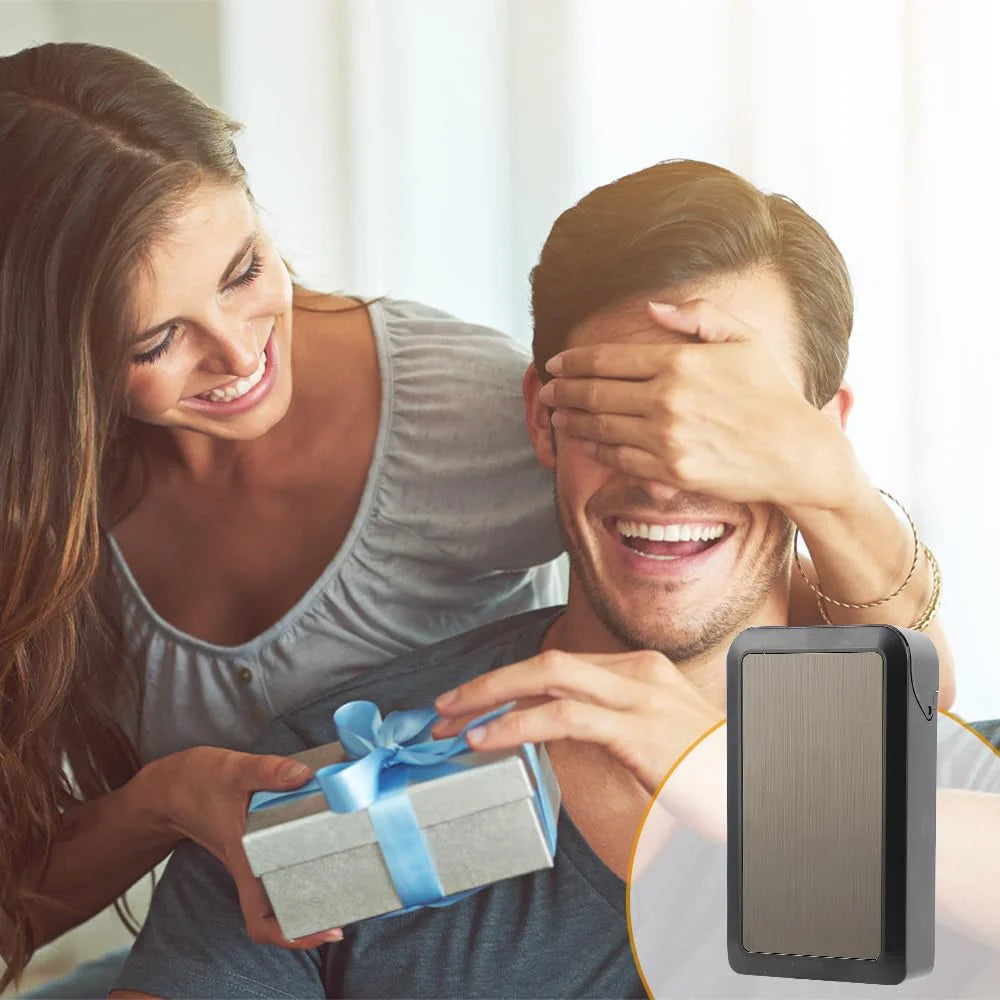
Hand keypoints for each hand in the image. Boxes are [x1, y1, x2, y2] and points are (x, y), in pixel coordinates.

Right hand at [142, 747, 343, 949]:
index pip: (261, 922)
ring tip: (347, 876)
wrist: (167, 788)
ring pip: (282, 890)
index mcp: (244, 862)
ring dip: (310, 889)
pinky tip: (323, 840)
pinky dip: (300, 861)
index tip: (327, 931)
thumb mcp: (232, 771)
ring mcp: (252, 858)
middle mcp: (250, 867)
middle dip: (314, 913)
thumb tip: (303, 774)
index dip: (293, 936)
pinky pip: (280, 864)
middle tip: (351, 901)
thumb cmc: (195, 784)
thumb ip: (267, 771)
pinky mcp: (254, 844)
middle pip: (281, 912)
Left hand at [431, 648, 723, 794]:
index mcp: (642, 670)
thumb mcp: (656, 740)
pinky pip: (561, 718)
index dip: (511, 682)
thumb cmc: (709, 773)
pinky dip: (515, 724)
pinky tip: (486, 739)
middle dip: (489, 681)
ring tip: (450, 721)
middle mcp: (638, 672)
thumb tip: (553, 735)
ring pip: (547, 677)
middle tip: (443, 706)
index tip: (473, 703)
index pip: (562, 664)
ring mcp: (639, 697)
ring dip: (489, 697)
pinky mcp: (637, 729)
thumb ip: (609, 727)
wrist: (757, 791)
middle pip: (547, 660)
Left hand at [540, 299, 864, 513]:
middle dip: (563, 392)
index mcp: (678, 362)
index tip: (556, 364)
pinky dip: (597, 451)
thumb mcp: (744, 339)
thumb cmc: (772, 392)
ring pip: (600, 429)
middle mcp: (666, 399)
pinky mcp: (671, 472)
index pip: (607, 360)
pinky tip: (588, 444)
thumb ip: (697, 317)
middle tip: (547, 392)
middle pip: (594, 394)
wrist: (797, 452)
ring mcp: (666, 438)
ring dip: (573, 422)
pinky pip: (620, 460)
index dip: (573, 362)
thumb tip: (652, 307)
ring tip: (558, 417)